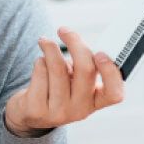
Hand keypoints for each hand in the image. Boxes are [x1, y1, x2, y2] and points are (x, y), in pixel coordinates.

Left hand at [4, 27, 124, 136]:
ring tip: (46, 43)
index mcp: (96, 101)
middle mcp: (80, 110)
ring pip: (57, 67)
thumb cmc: (58, 88)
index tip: (100, 53)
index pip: (114, 93)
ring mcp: (58, 113)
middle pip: (85, 70)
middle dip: (74, 42)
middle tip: (63, 30)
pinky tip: (39, 64)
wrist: (29, 112)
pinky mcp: (37, 110)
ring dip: (50, 48)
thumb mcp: (76, 80)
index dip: (110, 72)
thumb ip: (83, 65)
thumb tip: (77, 40)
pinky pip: (40, 72)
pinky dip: (39, 61)